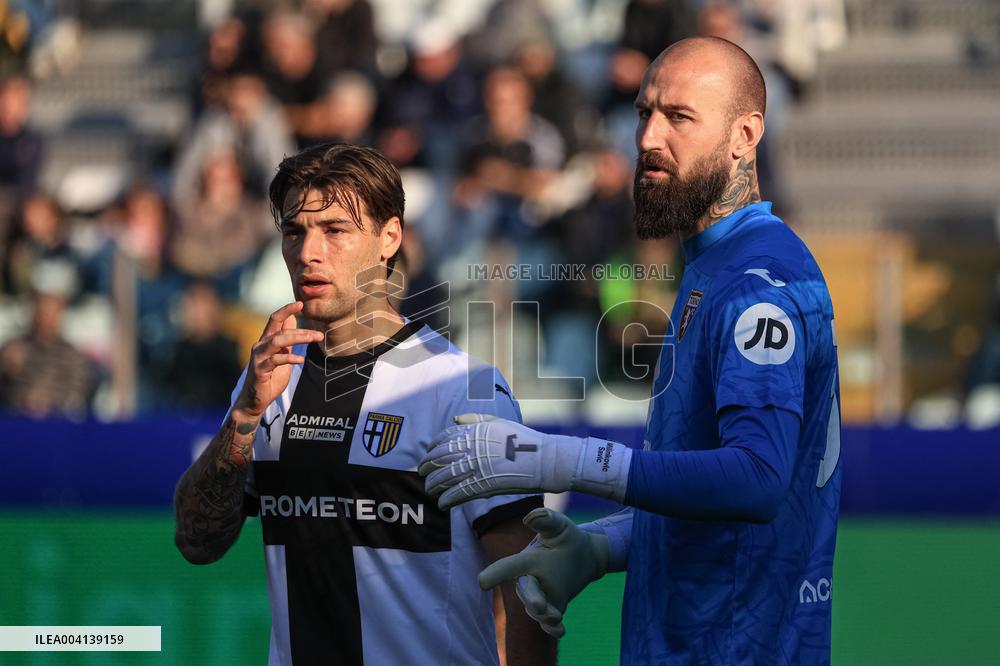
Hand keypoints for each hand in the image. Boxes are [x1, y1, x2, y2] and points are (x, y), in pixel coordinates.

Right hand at [233, 302, 323, 417]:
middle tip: (319, 335)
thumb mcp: (281, 355)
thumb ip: (286, 339)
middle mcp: (260, 345)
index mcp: (266, 340)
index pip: (275, 319)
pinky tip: (300, 360)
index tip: (300, 303)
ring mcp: (258, 357)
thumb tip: (292, 320)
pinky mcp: (259, 370)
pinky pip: (275, 360)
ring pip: (278, 341)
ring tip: (313, 340)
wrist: (255, 399)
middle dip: (302, 332)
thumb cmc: (270, 377)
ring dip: (297, 339)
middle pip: (281, 331)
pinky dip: (289, 358)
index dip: (286, 310)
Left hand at [418, 414, 631, 508]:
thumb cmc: (525, 439)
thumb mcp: (500, 422)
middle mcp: (475, 446)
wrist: (546, 459)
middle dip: (427, 466)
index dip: (432, 448)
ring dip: (434, 485)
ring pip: (447, 477)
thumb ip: (476, 419)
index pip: (445, 438)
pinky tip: (441, 504)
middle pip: (441, 458)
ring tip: (429, 490)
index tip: (427, 455)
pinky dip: (447, 499)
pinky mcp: (486, 485)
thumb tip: (454, 419)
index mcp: (477, 430)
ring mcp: (480, 466)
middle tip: (421, 473)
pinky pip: (460, 493)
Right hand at [478, 508, 609, 637]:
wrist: (583, 556)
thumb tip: (530, 517)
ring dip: (544, 615)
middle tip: (539, 605)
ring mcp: (539, 597)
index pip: (509, 567)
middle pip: (525, 592)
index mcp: (527, 560)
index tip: (482, 582)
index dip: (495, 574)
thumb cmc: (566, 538)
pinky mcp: (551, 609)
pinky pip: (548, 623)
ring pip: (535, 610)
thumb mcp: (559, 526)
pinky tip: (561, 632)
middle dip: (531, 599)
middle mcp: (529, 580)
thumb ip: (546, 519)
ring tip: (556, 617)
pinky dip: (552, 629)